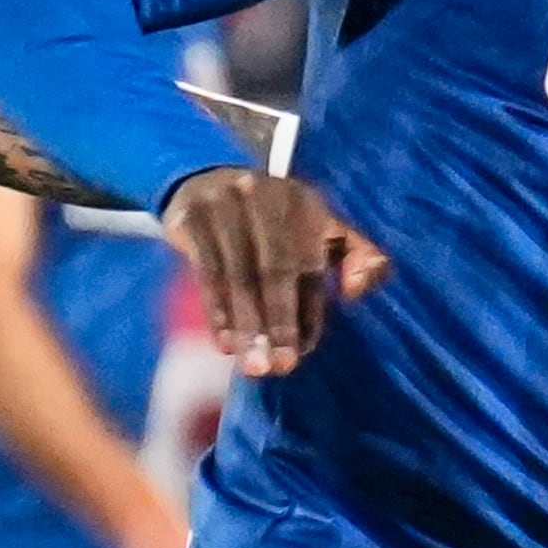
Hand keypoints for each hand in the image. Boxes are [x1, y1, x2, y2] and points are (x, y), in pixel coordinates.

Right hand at [160, 167, 391, 376]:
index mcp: (306, 204)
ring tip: (250, 364)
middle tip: (277, 367)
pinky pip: (205, 270)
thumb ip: (357, 255)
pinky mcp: (191, 215)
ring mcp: (225, 204)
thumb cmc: (275, 219)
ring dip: (245, 324)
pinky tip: (224, 341)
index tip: (304, 352)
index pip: (309, 265)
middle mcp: (267, 198)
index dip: (309, 311)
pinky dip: (216, 309)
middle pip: (275, 270)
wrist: (206, 180)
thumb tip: (357, 289)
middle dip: (278, 323)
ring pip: (238, 275)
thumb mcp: (322, 228)